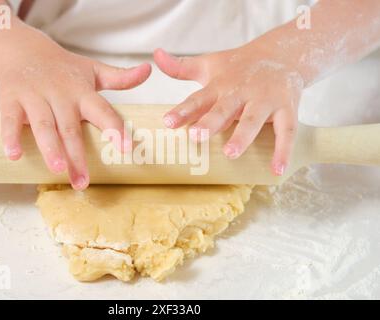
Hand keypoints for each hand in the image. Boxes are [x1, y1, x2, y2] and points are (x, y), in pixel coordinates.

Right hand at [0, 45, 150, 188]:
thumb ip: (121, 77)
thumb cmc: (64, 69)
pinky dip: (10, 137)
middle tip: (83, 182)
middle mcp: (60, 94)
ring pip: (43, 125)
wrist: (23, 50)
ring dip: (50, 148)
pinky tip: (14, 156)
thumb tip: (148, 70)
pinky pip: (9, 120)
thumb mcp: (94, 71)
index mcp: (82, 92)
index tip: (126, 149)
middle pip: (71, 127)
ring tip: (58, 170)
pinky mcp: (10, 99)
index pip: (103, 110)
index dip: (114, 128)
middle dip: (78, 155)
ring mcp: (34, 96)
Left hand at [154, 45, 303, 175]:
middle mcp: (241, 92)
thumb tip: (156, 55)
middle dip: (211, 122)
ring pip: (254, 119)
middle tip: (196, 136)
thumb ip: (181, 67)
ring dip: (243, 136)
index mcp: (220, 85)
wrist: (282, 54)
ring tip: (230, 153)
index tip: (168, 122)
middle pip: (225, 108)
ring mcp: (265, 100)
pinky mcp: (287, 108)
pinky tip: (276, 170)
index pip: (198, 99)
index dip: (183, 110)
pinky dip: (283, 150)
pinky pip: (286, 131)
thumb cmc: (238, 67)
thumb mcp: (209, 64)